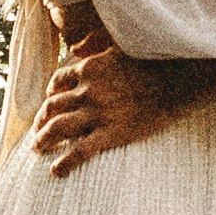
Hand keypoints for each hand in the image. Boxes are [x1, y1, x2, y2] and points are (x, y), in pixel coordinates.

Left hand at [36, 36, 201, 171]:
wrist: (178, 81)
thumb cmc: (153, 62)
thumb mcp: (119, 44)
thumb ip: (95, 43)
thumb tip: (75, 48)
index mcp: (89, 68)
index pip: (57, 83)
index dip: (50, 96)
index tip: (49, 104)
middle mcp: (88, 90)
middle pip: (52, 107)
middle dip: (40, 121)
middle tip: (37, 132)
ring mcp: (98, 113)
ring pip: (58, 127)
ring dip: (43, 139)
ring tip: (37, 149)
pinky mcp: (111, 133)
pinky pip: (80, 151)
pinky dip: (64, 163)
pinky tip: (56, 171)